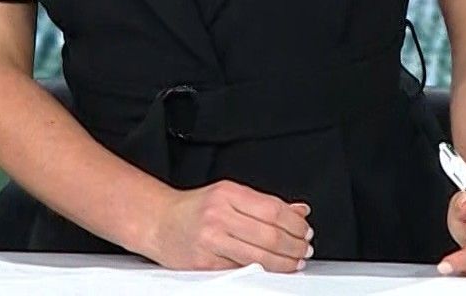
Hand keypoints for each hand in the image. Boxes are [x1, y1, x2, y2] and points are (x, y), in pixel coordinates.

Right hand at [144, 180, 314, 272]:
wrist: (159, 223)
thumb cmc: (194, 209)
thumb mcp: (229, 195)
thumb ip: (264, 204)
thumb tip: (299, 211)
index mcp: (227, 193)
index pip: (273, 209)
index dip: (295, 224)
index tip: (305, 231)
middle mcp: (218, 215)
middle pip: (269, 235)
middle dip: (294, 246)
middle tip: (304, 250)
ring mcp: (211, 240)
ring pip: (259, 257)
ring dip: (284, 263)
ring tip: (294, 262)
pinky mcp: (205, 264)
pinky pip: (241, 271)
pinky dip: (262, 273)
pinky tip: (272, 270)